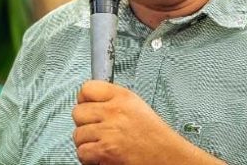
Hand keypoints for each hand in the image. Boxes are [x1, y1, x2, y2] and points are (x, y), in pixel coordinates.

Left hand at [72, 80, 224, 164]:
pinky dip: (89, 158)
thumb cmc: (155, 137)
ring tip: (101, 145)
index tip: (87, 107)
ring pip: (78, 135)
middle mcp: (114, 110)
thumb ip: (113, 100)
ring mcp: (109, 130)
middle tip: (95, 131)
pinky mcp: (106, 150)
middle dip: (84, 124)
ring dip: (87, 143)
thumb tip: (89, 102)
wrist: (169, 158)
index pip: (87, 88)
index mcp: (122, 96)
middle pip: (77, 112)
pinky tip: (101, 156)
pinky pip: (82, 152)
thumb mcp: (136, 106)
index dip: (83, 100)